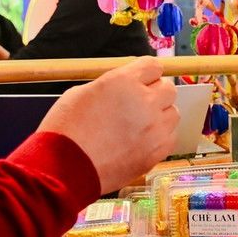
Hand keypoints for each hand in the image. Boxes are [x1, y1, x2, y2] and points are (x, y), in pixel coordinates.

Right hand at [38, 57, 178, 192]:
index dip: (146, 73)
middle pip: (168, 89)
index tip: (143, 79)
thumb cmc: (66, 131)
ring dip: (160, 115)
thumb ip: (110, 85)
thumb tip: (125, 86)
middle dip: (155, 93)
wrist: (65, 170)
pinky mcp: (157, 152)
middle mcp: (145, 102)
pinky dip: (160, 137)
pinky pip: (170, 137)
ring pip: (173, 113)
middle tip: (139, 103)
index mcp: (123, 81)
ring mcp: (155, 128)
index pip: (152, 66)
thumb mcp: (80, 93)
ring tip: (139, 124)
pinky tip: (142, 141)